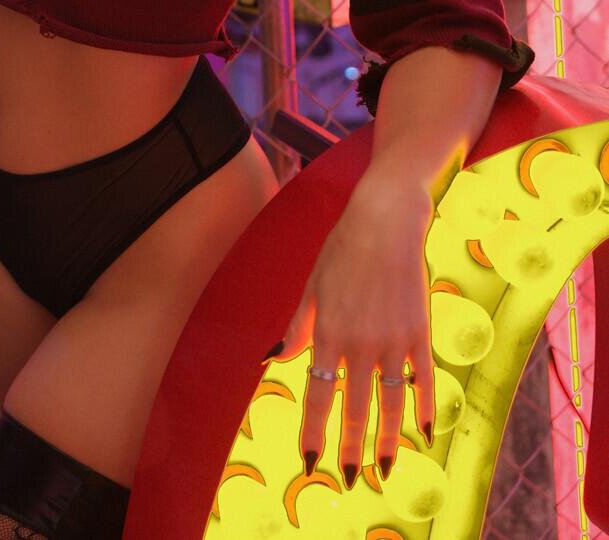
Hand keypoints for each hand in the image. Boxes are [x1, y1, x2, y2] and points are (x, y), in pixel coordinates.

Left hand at [270, 175, 435, 487]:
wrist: (385, 219)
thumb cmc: (342, 249)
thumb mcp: (312, 285)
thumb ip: (296, 326)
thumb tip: (272, 358)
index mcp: (327, 333)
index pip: (317, 395)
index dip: (313, 431)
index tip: (308, 461)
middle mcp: (359, 344)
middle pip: (355, 409)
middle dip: (351, 448)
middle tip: (350, 479)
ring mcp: (392, 340)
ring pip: (390, 404)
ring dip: (388, 440)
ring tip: (386, 469)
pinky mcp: (419, 333)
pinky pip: (423, 380)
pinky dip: (425, 407)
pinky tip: (425, 432)